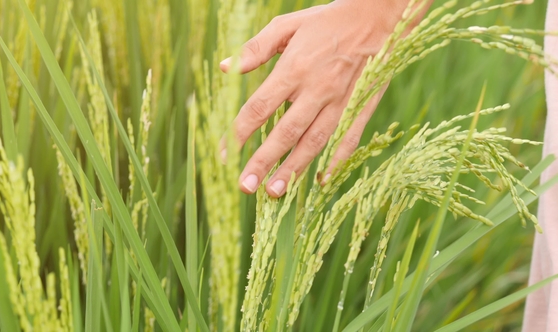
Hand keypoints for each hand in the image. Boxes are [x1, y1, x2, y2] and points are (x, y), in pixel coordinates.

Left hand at [221, 0, 414, 196]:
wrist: (377, 17)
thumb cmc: (326, 21)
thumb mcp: (287, 25)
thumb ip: (255, 48)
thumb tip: (224, 68)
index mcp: (294, 68)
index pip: (260, 106)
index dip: (239, 132)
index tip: (224, 154)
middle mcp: (316, 89)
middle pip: (286, 132)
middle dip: (264, 161)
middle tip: (245, 186)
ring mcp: (340, 101)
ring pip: (314, 141)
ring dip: (294, 168)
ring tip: (275, 192)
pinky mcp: (360, 107)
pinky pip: (347, 138)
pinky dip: (336, 161)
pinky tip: (322, 180)